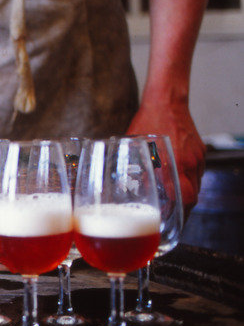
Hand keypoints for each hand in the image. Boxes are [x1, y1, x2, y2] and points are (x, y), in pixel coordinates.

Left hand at [126, 97, 205, 218]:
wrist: (167, 100)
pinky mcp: (200, 151)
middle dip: (182, 211)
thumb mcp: (134, 146)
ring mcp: (198, 157)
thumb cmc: (148, 120)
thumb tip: (125, 184)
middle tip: (169, 219)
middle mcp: (190, 163)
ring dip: (185, 197)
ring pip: (196, 186)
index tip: (168, 224)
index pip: (184, 199)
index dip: (178, 216)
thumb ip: (134, 166)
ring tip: (171, 204)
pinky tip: (176, 182)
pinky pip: (197, 173)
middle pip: (192, 197)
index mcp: (174, 164)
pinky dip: (188, 182)